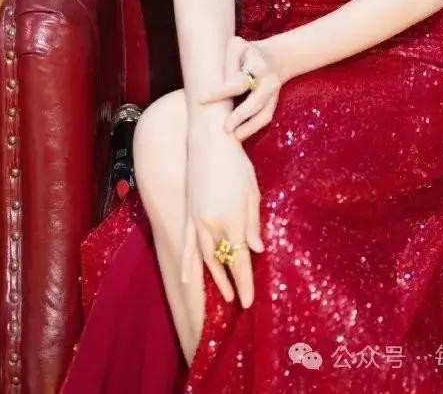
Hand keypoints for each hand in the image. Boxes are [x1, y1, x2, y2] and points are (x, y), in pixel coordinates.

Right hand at [181, 126, 263, 307]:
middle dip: (232, 283)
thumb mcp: (252, 190)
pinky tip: (186, 278)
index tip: (248, 301)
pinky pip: (186, 245)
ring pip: (204, 257)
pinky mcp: (188, 213)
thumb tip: (256, 250)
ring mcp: (196, 220)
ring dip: (214, 277)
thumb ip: (253, 222)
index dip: (244, 282)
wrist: (208, 140)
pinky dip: (187, 263)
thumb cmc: (236, 162)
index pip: (240, 259)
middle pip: (223, 262)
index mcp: (232, 219)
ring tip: (224, 295)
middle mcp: (212, 224)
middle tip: (239, 302)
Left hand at [200, 36, 283, 140]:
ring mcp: (274, 92)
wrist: (275, 57)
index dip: (220, 92)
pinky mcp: (274, 102)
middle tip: (224, 128)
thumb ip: (227, 63)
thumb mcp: (237, 47)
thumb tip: (211, 83)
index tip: (201, 99)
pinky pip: (266, 117)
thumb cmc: (247, 52)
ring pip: (264, 113)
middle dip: (240, 115)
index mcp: (257, 64)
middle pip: (255, 101)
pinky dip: (253, 127)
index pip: (239, 82)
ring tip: (233, 136)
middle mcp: (268, 80)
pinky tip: (240, 134)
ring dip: (249, 127)